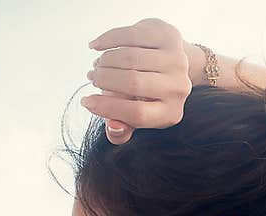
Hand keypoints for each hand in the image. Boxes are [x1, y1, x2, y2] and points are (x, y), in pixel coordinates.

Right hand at [82, 18, 191, 144]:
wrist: (170, 65)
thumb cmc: (146, 96)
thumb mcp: (135, 118)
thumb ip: (121, 130)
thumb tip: (113, 127)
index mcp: (170, 113)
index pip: (136, 113)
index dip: (107, 108)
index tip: (86, 102)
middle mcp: (178, 88)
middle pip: (133, 83)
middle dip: (104, 79)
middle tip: (92, 78)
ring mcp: (177, 61)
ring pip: (131, 58)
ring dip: (106, 60)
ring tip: (97, 65)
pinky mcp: (170, 36)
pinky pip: (133, 36)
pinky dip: (109, 39)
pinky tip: (97, 46)